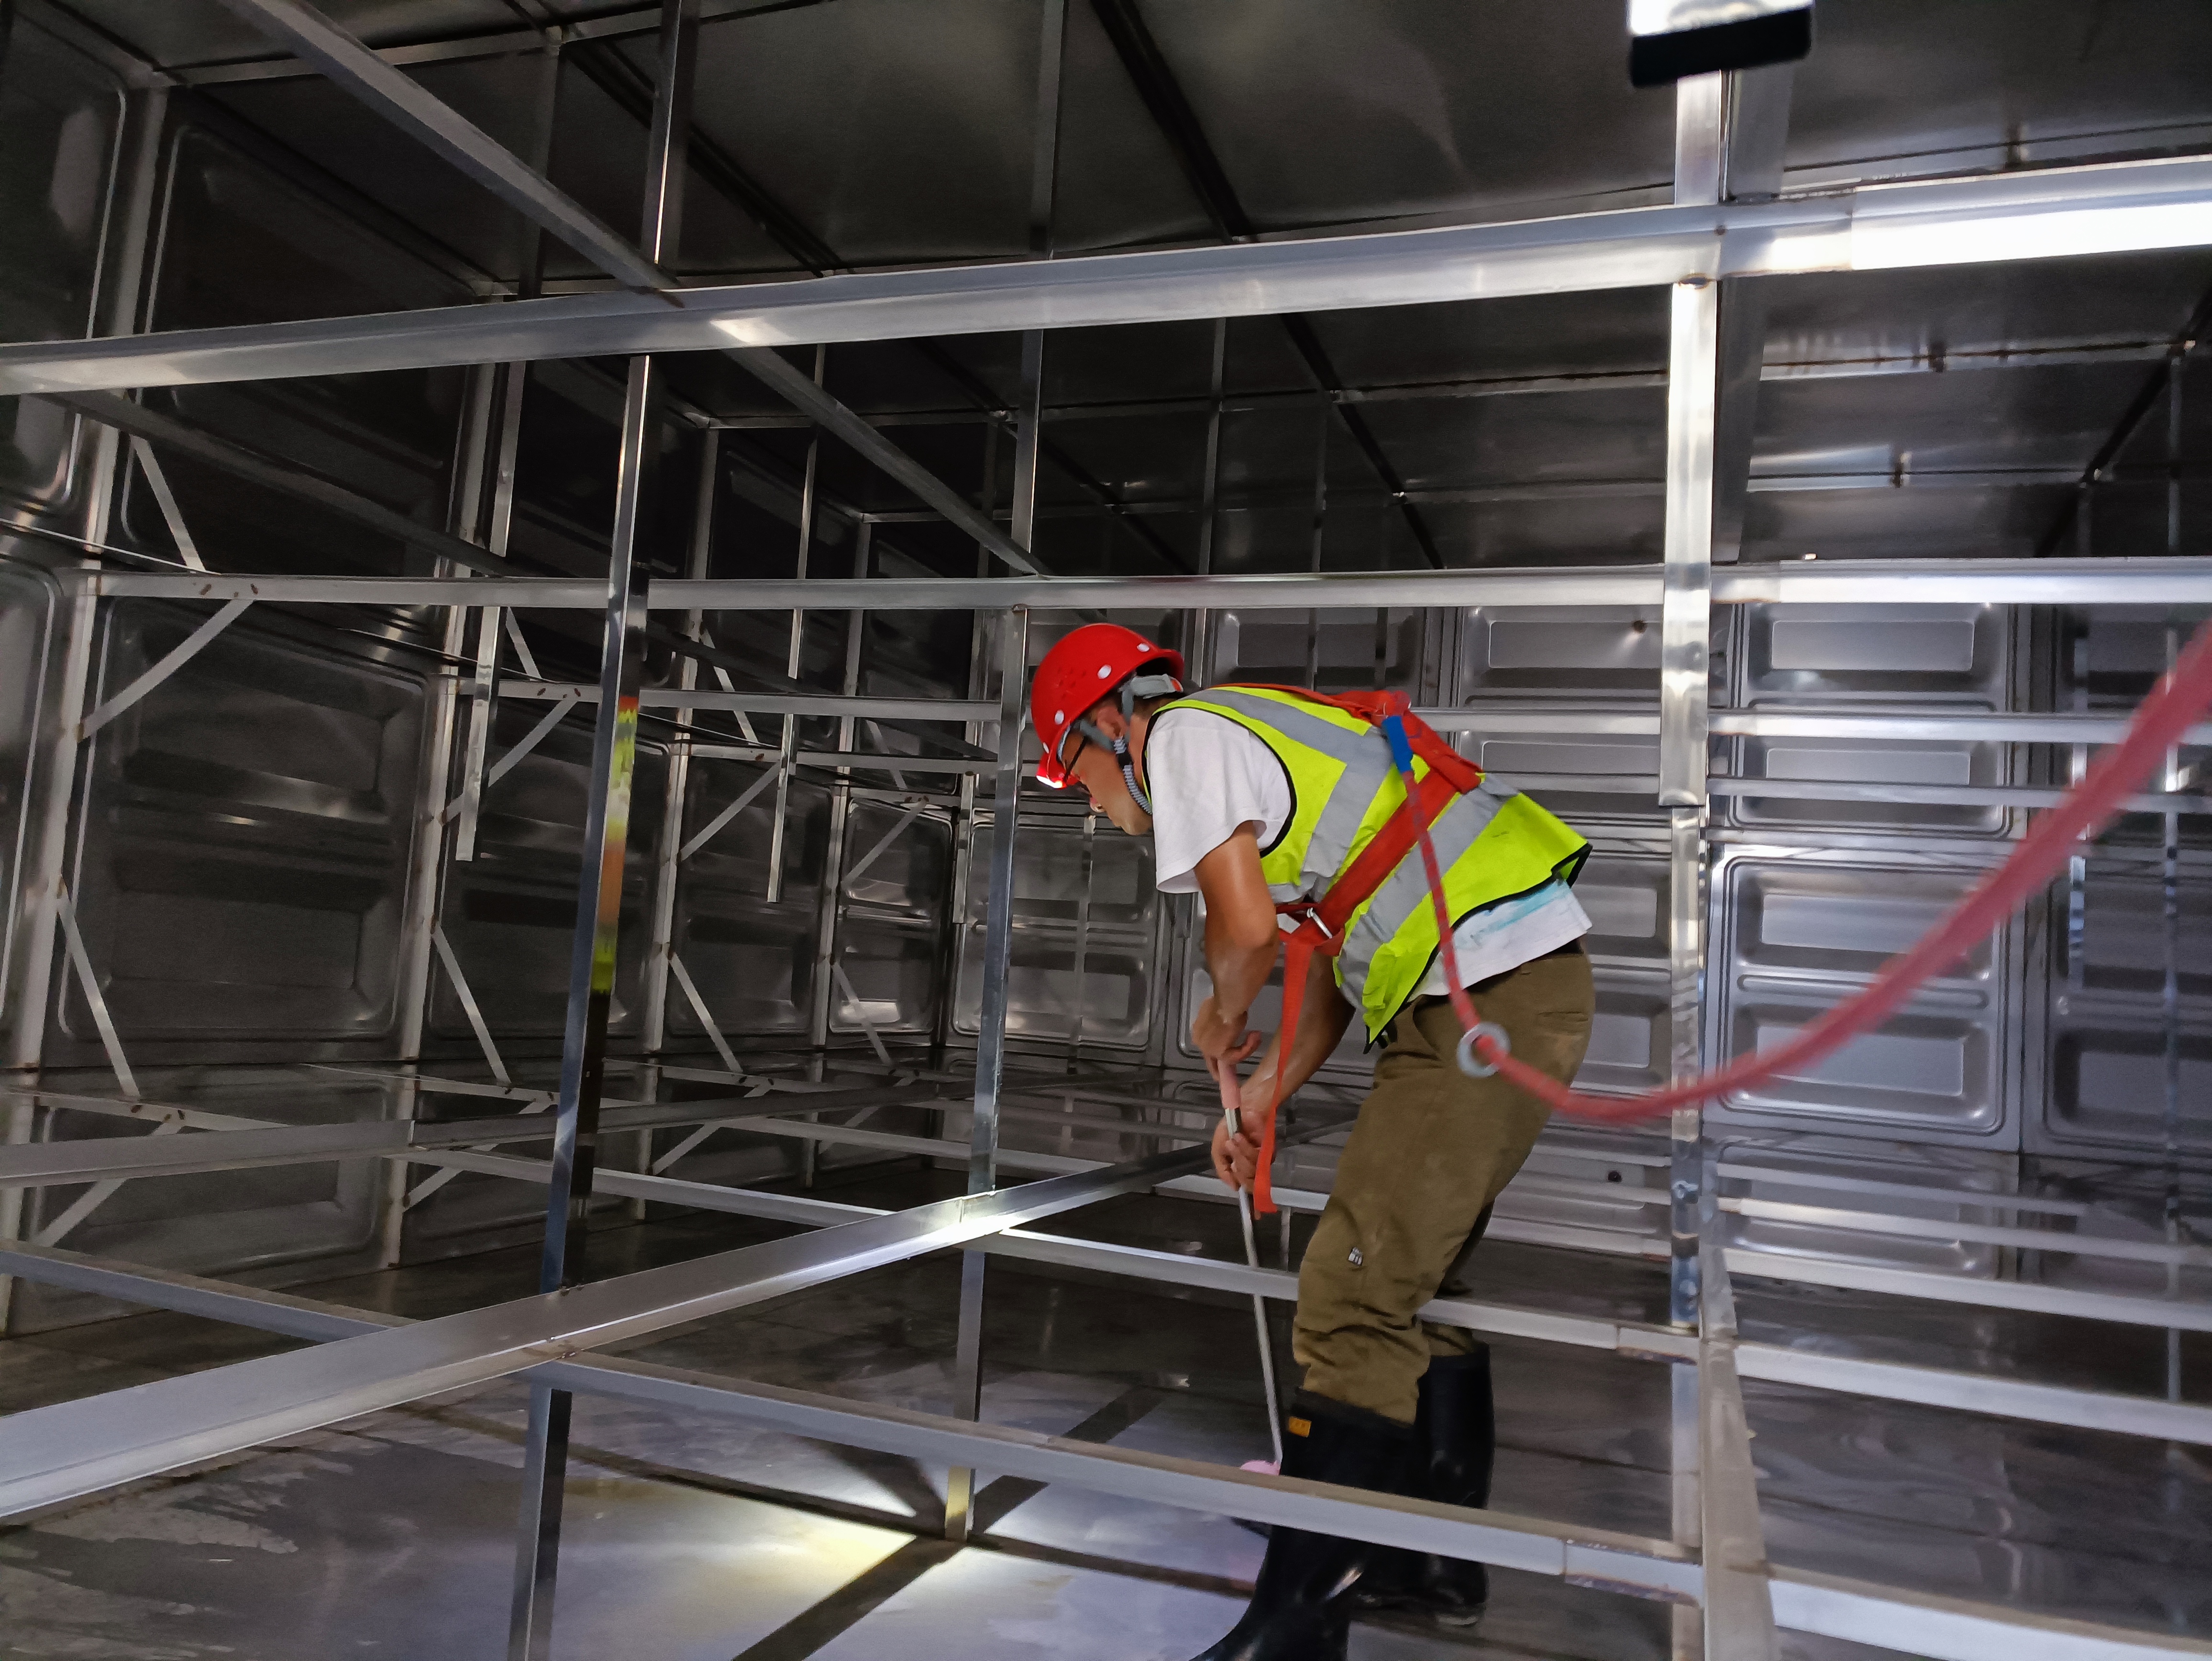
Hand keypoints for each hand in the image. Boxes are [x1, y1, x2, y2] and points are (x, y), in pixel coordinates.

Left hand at [1192, 995, 1257, 1067]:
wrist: (1228, 1002)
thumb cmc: (1225, 1002)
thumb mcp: (1221, 1010)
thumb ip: (1221, 1021)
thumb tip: (1226, 1022)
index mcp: (1198, 1030)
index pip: (1206, 1045)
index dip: (1215, 1051)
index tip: (1226, 1052)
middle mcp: (1200, 1041)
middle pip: (1211, 1059)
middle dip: (1219, 1068)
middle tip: (1221, 1078)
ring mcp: (1208, 1048)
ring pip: (1227, 1058)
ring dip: (1245, 1049)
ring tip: (1256, 1037)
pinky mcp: (1219, 1053)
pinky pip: (1236, 1056)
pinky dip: (1248, 1048)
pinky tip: (1256, 1036)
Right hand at [1207, 1041, 1269, 1191]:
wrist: (1240, 1110)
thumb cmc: (1230, 1127)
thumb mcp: (1218, 1151)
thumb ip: (1223, 1171)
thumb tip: (1234, 1187)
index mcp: (1241, 1169)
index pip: (1246, 1188)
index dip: (1245, 1193)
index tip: (1246, 1198)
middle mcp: (1253, 1167)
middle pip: (1247, 1182)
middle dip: (1236, 1166)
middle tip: (1229, 1147)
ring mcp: (1262, 1160)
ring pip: (1251, 1171)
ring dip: (1239, 1154)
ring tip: (1234, 1138)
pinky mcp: (1268, 1151)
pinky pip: (1257, 1159)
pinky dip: (1245, 1148)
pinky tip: (1240, 1137)